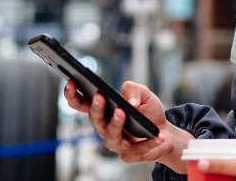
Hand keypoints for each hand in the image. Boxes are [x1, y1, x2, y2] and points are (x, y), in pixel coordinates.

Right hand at [63, 79, 192, 172]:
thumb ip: (134, 90)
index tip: (71, 82)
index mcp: (104, 110)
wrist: (164, 130)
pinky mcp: (130, 154)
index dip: (74, 94)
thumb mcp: (143, 93)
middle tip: (99, 96)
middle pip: (95, 120)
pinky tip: (158, 136)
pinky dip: (148, 142)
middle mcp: (105, 127)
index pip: (83, 103)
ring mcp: (116, 142)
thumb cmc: (148, 110)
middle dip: (96, 108)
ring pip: (111, 135)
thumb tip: (129, 102)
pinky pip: (137, 149)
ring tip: (122, 112)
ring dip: (115, 124)